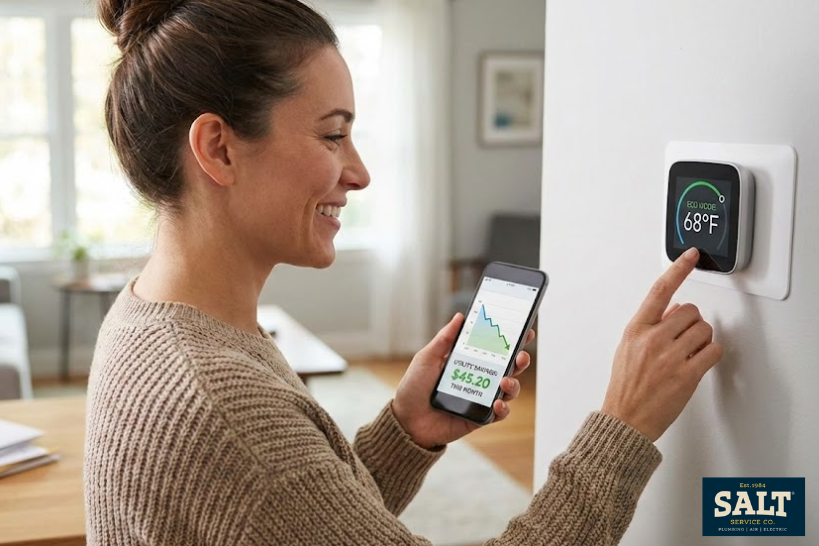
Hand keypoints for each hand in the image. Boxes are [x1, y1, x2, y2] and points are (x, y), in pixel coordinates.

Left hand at [392, 313, 535, 448]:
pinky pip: (500, 413)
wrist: (406, 420)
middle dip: (520, 358)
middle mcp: (479, 377)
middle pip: (508, 366)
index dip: (510, 338)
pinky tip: (496, 403)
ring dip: (513, 383)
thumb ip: (444, 339)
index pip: (493, 347)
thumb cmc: (414, 387)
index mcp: (468, 360)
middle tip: (520, 355)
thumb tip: (460, 316)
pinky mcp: (480, 417)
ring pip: (509, 389)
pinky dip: (503, 408)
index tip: (523, 328)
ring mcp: (481, 397)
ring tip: (505, 381)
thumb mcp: (427, 358)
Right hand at [602, 247, 722, 440]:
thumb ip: (651, 326)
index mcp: (636, 330)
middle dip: (692, 323)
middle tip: (685, 337)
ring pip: (704, 329)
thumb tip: (674, 308)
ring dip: (702, 339)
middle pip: (691, 311)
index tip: (691, 255)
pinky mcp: (687, 375)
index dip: (678, 269)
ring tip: (690, 352)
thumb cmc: (626, 386)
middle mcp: (652, 339)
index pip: (659, 291)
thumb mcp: (629, 348)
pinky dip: (711, 354)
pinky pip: (713, 351)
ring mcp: (670, 357)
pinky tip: (699, 361)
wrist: (626, 419)